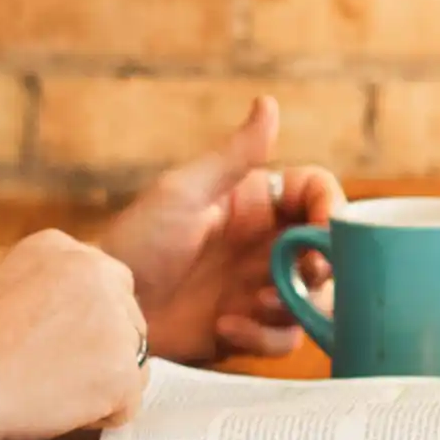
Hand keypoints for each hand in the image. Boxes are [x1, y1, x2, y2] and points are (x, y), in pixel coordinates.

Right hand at [0, 229, 146, 439]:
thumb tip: (78, 327)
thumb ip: (47, 294)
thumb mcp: (4, 287)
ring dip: (98, 384)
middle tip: (55, 376)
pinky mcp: (120, 369)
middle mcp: (96, 270)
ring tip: (47, 394)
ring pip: (130, 362)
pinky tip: (56, 413)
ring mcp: (114, 320)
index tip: (60, 345)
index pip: (104, 286)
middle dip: (100, 351)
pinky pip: (127, 404)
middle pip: (127, 320)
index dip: (85, 324)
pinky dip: (98, 418)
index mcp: (61, 247)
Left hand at [96, 96, 344, 362]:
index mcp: (255, 202)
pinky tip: (225, 326)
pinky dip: (263, 336)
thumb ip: (234, 155)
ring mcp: (259, 288)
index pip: (317, 194)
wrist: (107, 309)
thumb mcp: (184, 193)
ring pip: (315, 298)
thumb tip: (268, 103)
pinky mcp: (248, 329)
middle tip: (304, 274)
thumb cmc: (137, 242)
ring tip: (258, 303)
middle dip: (323, 264)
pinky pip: (283, 337)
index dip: (332, 209)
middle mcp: (265, 244)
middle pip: (328, 249)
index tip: (326, 231)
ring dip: (296, 304)